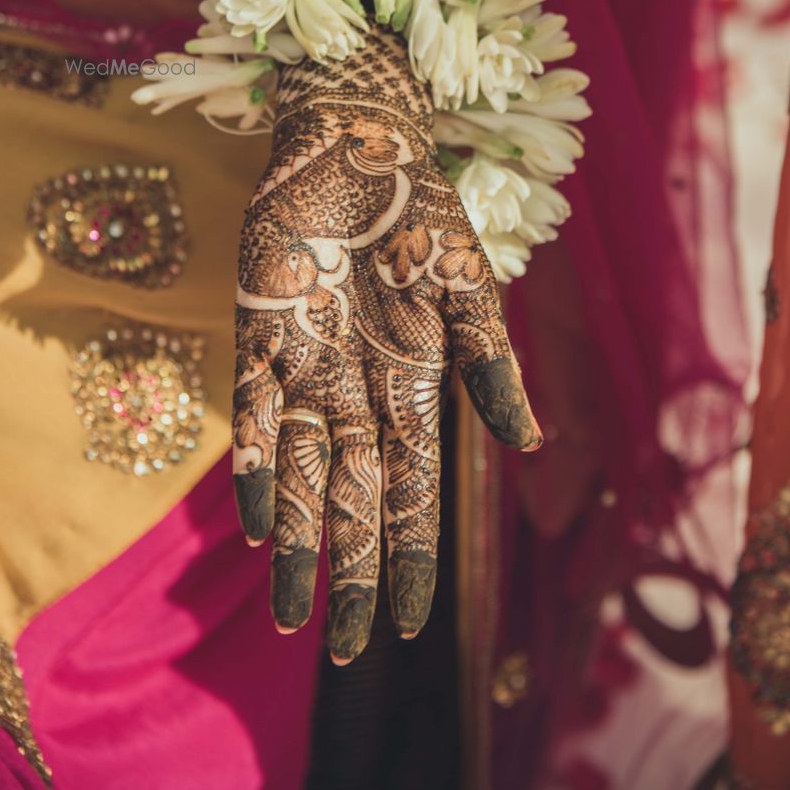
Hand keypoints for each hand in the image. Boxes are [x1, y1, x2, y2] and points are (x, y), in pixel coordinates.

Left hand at [231, 28, 541, 660]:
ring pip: (304, 476)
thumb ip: (492, 366)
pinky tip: (261, 526)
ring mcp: (309, 367)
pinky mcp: (262, 336)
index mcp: (414, 383)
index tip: (408, 622)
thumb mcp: (471, 287)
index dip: (411, 554)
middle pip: (357, 500)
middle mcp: (360, 389)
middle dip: (352, 574)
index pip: (415, 489)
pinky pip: (259, 416)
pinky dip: (260, 470)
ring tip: (292, 622)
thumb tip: (531, 446)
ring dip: (300, 545)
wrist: (356, 138)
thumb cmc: (421, 209)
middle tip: (347, 651)